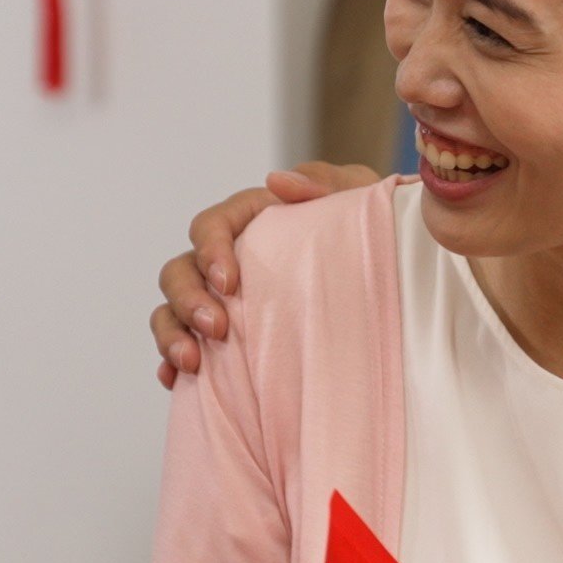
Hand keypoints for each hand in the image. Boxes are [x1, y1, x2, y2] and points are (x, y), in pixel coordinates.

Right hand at [152, 162, 382, 384]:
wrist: (391, 285)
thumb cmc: (371, 235)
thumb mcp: (360, 200)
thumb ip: (326, 182)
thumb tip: (277, 182)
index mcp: (251, 221)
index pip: (211, 226)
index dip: (210, 250)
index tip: (229, 282)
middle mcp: (227, 260)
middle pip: (180, 269)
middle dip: (187, 299)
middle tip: (217, 329)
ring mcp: (218, 300)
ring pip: (171, 309)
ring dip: (172, 333)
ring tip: (191, 362)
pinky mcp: (220, 339)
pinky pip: (181, 347)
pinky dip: (171, 362)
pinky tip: (177, 379)